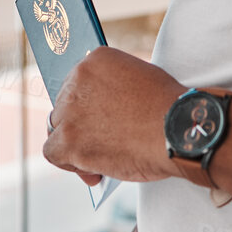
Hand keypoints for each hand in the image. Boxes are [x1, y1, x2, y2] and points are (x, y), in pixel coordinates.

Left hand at [44, 46, 187, 184]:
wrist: (178, 129)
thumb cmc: (168, 110)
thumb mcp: (140, 79)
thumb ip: (114, 87)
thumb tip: (100, 112)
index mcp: (96, 60)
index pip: (77, 83)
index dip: (87, 105)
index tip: (96, 118)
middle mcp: (78, 79)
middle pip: (65, 105)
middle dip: (81, 125)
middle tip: (101, 142)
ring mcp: (71, 109)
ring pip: (58, 128)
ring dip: (75, 144)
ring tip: (98, 158)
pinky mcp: (70, 139)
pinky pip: (53, 152)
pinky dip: (70, 164)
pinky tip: (93, 171)